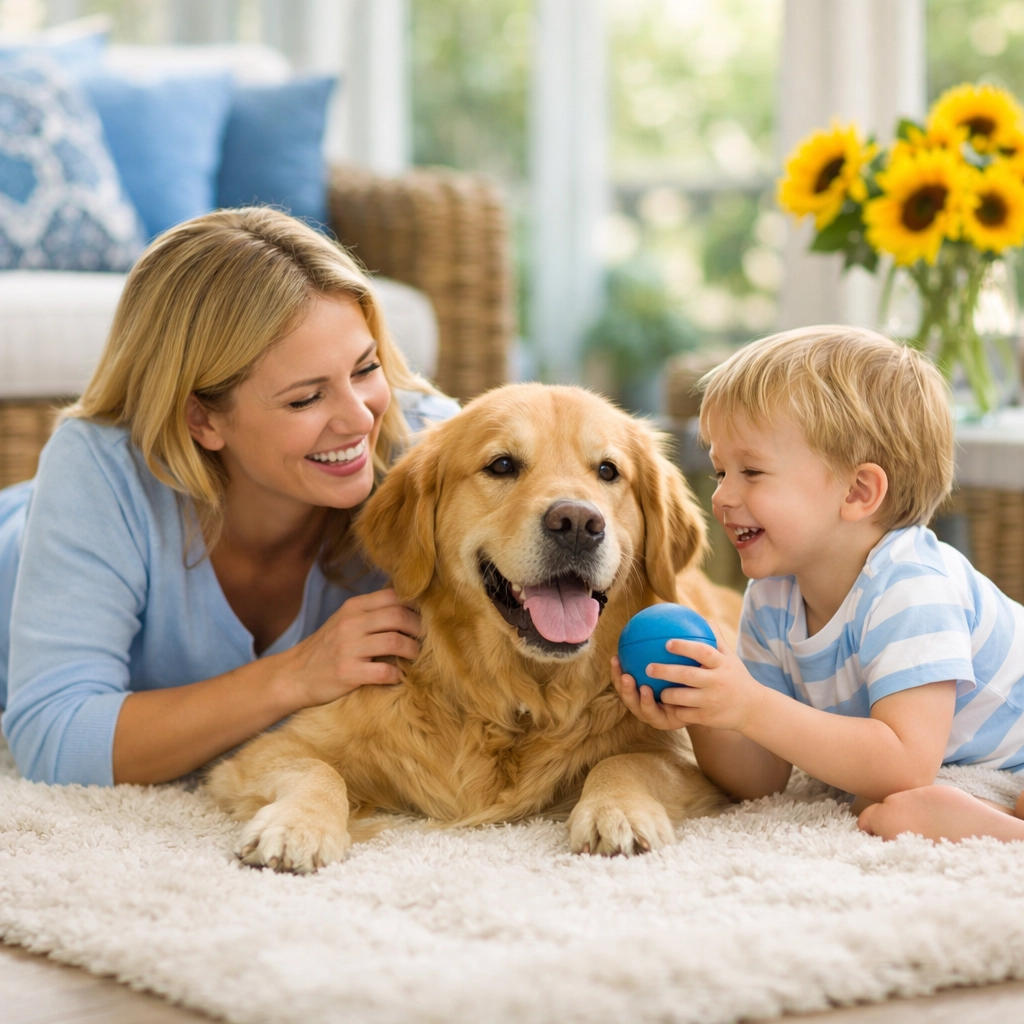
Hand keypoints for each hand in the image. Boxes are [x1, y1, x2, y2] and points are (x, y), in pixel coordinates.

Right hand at [283, 588, 421, 707]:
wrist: (294, 675)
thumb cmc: (327, 649)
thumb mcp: (345, 621)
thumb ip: (372, 612)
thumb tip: (411, 606)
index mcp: (353, 607)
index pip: (393, 596)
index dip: (415, 607)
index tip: (424, 619)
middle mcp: (350, 623)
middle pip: (399, 617)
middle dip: (419, 629)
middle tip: (426, 640)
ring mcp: (348, 648)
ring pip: (395, 642)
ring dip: (413, 651)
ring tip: (416, 657)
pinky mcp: (347, 673)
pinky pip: (384, 671)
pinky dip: (397, 675)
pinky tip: (398, 676)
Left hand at [612, 623, 765, 732]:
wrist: (752, 708)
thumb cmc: (734, 676)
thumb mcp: (730, 656)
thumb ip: (714, 638)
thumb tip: (700, 616)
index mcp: (722, 664)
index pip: (703, 652)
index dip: (685, 647)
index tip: (667, 643)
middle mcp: (717, 682)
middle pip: (687, 675)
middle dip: (665, 671)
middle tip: (648, 667)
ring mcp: (712, 701)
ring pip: (682, 698)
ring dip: (665, 693)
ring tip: (649, 688)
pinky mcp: (707, 718)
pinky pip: (684, 714)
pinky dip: (672, 709)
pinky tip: (661, 704)